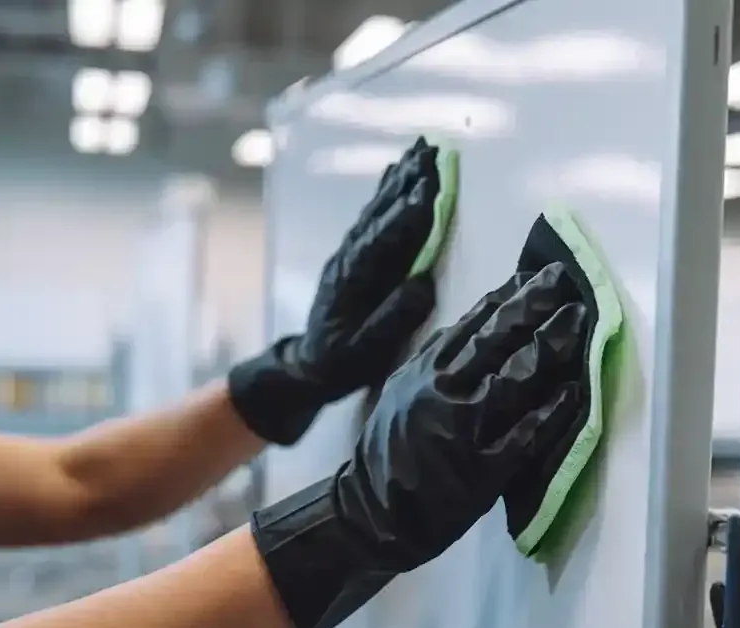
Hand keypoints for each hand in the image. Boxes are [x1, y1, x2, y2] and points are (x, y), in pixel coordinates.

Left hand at [229, 137, 448, 444]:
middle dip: (407, 182)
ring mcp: (350, 252)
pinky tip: (397, 172)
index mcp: (354, 281)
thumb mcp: (365, 352)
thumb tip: (423, 286)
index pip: (385, 240)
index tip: (429, 189)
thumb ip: (392, 320)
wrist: (308, 364)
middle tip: (432, 151)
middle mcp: (350, 258)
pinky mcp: (353, 253)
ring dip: (399, 178)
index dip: (407, 215)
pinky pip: (373, 215)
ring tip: (421, 150)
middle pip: (381, 213)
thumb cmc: (341, 363)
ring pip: (376, 208)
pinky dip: (386, 191)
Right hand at [250, 264, 589, 627]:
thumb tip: (479, 321)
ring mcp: (463, 431)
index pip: (472, 324)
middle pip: (495, 340)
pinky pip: (522, 436)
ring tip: (579, 323)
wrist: (371, 513)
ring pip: (513, 379)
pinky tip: (575, 392)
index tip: (537, 275)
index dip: (509, 297)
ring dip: (550, 347)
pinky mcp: (482, 471)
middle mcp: (442, 393)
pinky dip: (550, 413)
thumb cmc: (391, 451)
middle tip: (564, 283)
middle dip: (534, 307)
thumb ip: (437, 359)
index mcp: (424, 372)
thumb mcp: (403, 391)